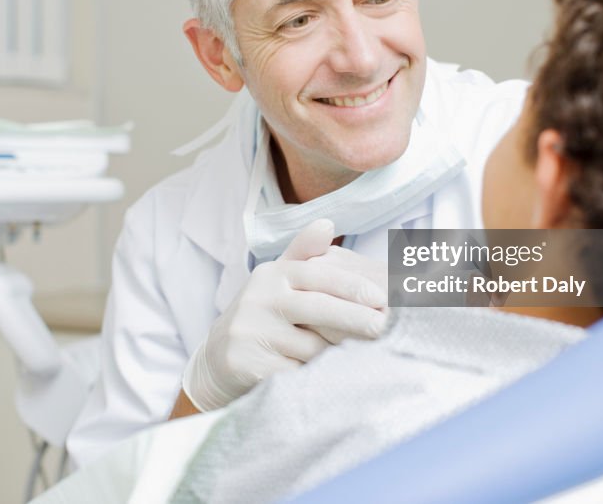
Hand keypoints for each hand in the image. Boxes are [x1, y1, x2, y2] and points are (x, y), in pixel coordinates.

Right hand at [182, 219, 387, 410]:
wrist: (217, 357)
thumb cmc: (263, 314)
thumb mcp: (278, 280)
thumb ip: (303, 252)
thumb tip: (327, 223)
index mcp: (273, 274)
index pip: (319, 275)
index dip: (353, 287)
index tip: (382, 299)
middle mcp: (260, 299)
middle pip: (320, 309)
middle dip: (357, 319)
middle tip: (385, 329)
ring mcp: (251, 332)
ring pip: (313, 348)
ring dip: (339, 354)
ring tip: (361, 357)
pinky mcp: (247, 364)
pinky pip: (296, 374)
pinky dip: (316, 377)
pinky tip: (330, 379)